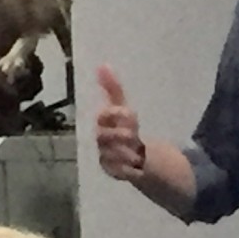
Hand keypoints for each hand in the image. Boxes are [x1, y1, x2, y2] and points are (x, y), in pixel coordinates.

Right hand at [95, 64, 145, 184]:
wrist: (131, 153)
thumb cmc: (123, 126)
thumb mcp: (123, 108)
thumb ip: (113, 89)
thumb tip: (103, 65)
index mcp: (103, 123)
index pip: (104, 116)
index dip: (117, 115)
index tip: (132, 117)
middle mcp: (100, 139)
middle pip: (105, 137)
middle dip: (120, 135)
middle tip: (134, 136)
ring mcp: (104, 156)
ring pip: (111, 154)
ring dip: (125, 152)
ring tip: (138, 153)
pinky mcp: (111, 171)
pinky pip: (118, 171)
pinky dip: (128, 168)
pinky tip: (137, 165)